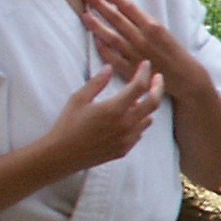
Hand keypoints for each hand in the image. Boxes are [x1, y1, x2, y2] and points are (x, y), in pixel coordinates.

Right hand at [47, 64, 165, 171]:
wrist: (62, 155)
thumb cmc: (68, 125)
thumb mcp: (79, 99)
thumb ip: (97, 82)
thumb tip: (109, 68)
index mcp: (114, 109)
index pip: (139, 86)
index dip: (145, 73)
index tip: (146, 64)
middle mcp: (126, 124)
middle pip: (153, 103)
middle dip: (158, 87)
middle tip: (157, 78)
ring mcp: (127, 139)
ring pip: (148, 119)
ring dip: (146, 107)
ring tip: (135, 101)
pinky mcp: (124, 149)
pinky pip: (139, 133)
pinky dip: (139, 122)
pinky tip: (128, 119)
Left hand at [83, 0, 197, 89]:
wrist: (186, 78)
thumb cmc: (177, 53)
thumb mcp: (166, 32)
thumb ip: (147, 23)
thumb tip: (127, 11)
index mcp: (154, 27)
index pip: (130, 8)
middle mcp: (142, 39)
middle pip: (116, 19)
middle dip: (100, 5)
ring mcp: (135, 54)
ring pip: (111, 37)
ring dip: (96, 25)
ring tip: (84, 15)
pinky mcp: (131, 70)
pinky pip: (112, 57)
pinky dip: (103, 48)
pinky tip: (95, 40)